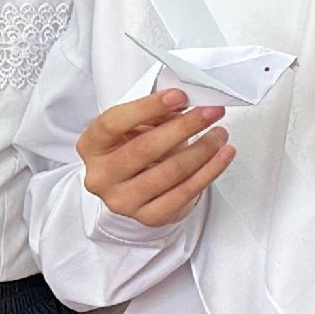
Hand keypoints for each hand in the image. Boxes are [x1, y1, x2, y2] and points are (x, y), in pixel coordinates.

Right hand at [79, 90, 233, 226]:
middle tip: (211, 111)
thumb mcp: (136, 128)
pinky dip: (210, 171)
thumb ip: (153, 114)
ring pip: (170, 172)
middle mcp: (101, 176)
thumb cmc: (135, 151)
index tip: (179, 96)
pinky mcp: (148, 217)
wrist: (134, 191)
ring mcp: (123, 200)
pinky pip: (185, 192)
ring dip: (202, 150)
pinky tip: (223, 155)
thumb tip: (184, 101)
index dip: (147, 107)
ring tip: (220, 133)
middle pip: (145, 148)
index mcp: (91, 146)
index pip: (113, 123)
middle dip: (184, 126)